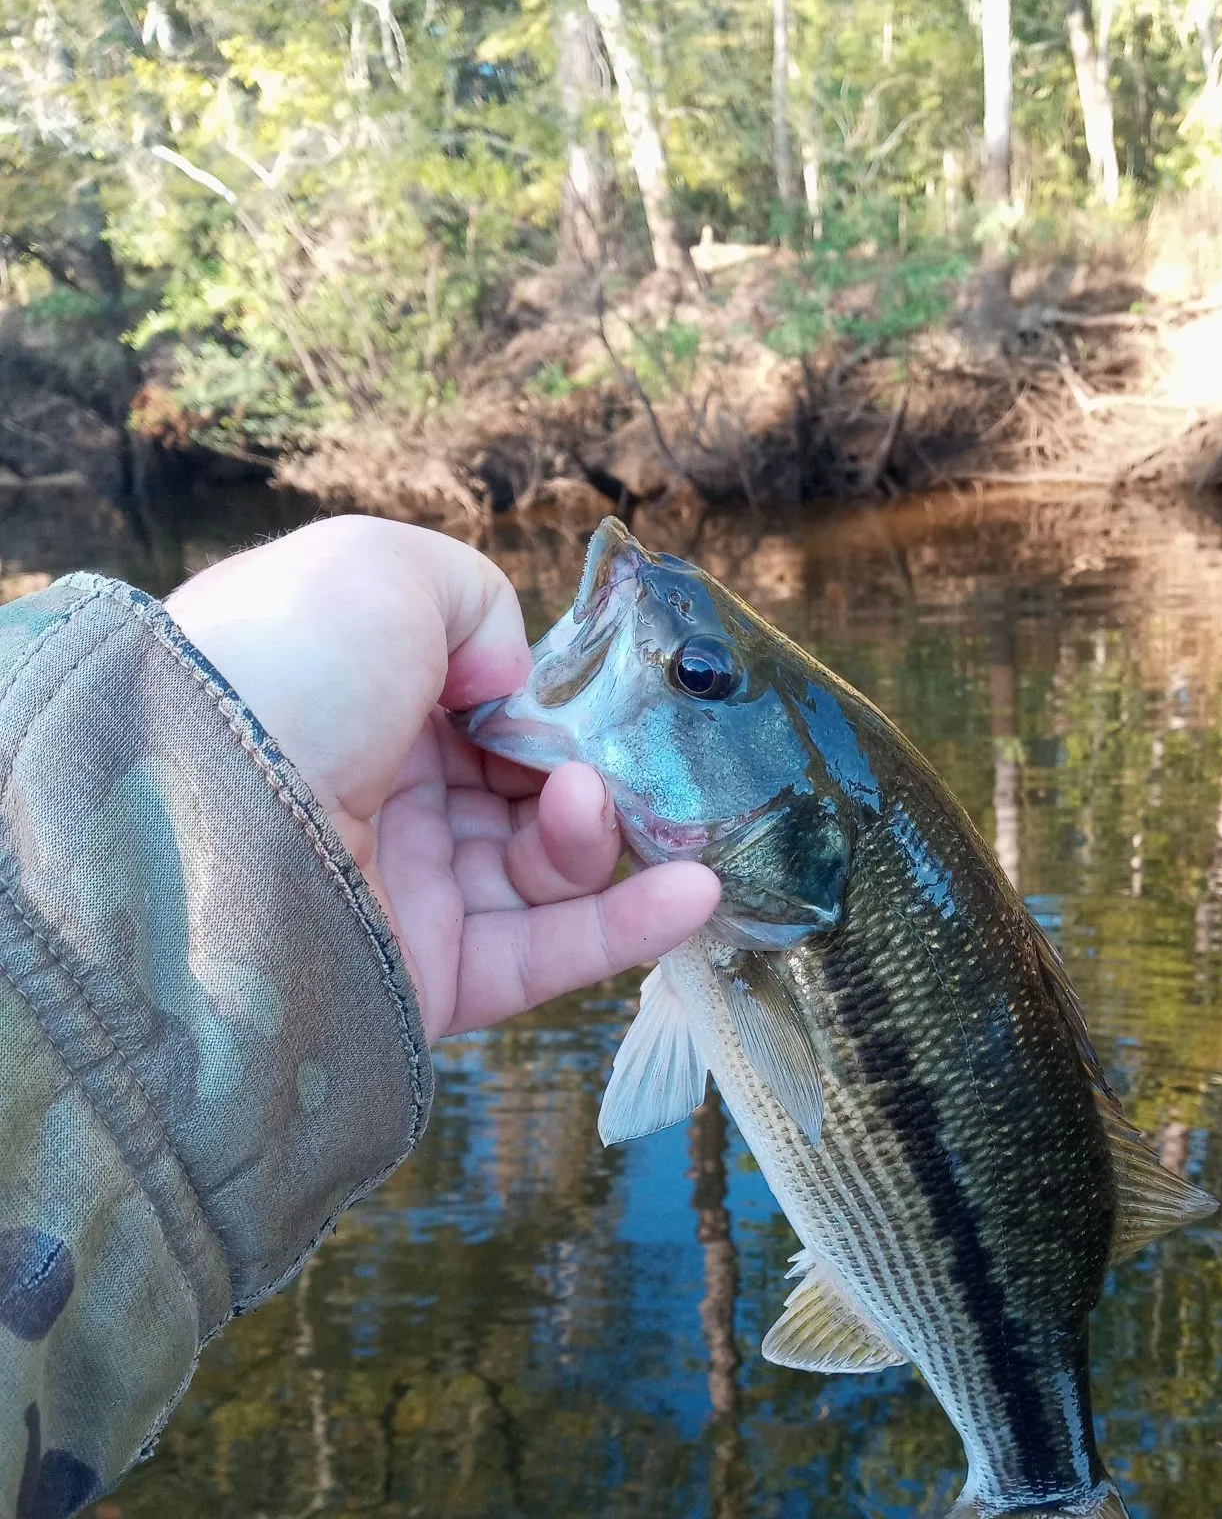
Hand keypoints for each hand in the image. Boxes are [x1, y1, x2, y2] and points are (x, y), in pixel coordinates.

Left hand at [165, 515, 719, 1041]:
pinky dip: (632, 926)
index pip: (486, 712)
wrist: (198, 818)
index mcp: (362, 704)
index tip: (587, 703)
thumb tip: (513, 683)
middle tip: (608, 765)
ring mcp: (405, 894)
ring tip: (600, 808)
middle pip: (525, 792)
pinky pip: (547, 955)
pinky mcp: (429, 980)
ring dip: (603, 836)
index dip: (547, 707)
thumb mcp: (380, 569)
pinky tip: (694, 894)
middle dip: (586, 773)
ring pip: (546, 872)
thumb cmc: (285, 668)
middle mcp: (382, 798)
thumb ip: (474, 599)